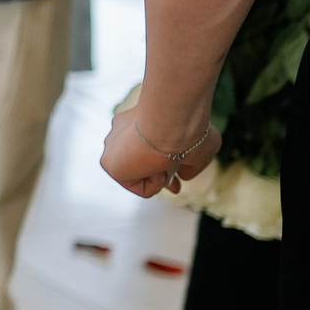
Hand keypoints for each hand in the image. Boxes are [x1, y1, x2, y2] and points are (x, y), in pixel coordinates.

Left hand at [101, 85, 219, 198]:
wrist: (170, 122)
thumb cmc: (189, 130)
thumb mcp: (201, 146)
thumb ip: (190, 161)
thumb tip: (183, 176)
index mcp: (137, 122)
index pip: (144, 147)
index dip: (161, 163)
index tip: (178, 174)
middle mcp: (121, 132)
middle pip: (138, 162)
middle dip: (158, 176)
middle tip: (176, 188)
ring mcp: (112, 147)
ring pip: (138, 174)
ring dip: (159, 176)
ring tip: (168, 160)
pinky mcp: (108, 163)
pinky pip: (135, 185)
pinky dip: (154, 183)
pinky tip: (157, 166)